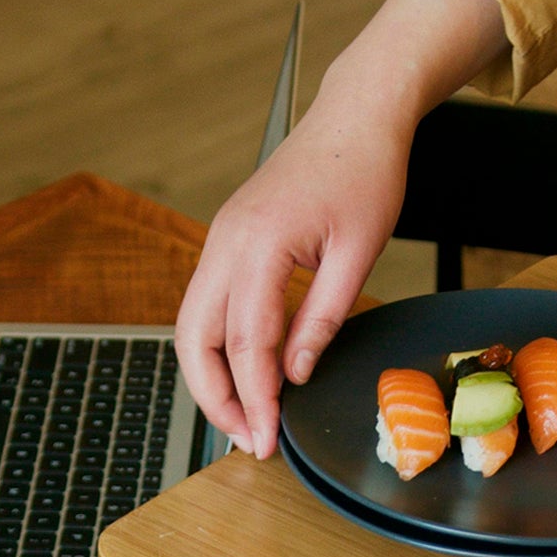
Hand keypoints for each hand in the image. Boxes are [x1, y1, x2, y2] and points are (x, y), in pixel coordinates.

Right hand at [174, 0, 510, 457]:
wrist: (355, 117)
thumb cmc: (364, 174)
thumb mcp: (357, 254)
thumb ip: (322, 319)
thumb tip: (295, 375)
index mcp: (259, 243)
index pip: (245, 342)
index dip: (255, 398)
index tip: (268, 438)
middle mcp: (226, 242)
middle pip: (195, 340)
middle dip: (217, 398)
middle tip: (248, 440)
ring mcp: (219, 241)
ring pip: (191, 327)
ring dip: (210, 379)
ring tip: (243, 418)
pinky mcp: (226, 243)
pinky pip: (206, 308)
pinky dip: (216, 350)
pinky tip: (243, 377)